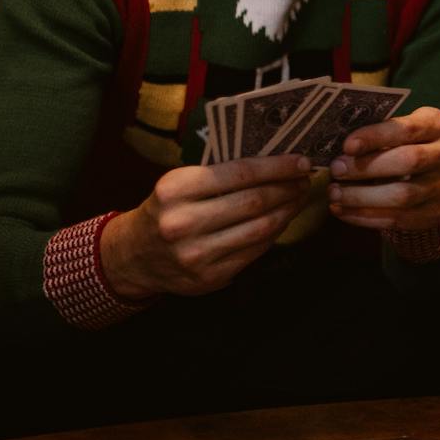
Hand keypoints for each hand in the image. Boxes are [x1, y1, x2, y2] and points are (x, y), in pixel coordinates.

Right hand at [102, 154, 312, 298]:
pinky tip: (281, 221)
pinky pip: (254, 252)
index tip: (301, 161)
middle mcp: (183, 222)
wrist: (133, 255)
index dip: (277, 166)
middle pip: (254, 201)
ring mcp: (195, 254)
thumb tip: (276, 162)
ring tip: (298, 198)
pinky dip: (273, 233)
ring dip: (287, 211)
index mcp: (175, 190)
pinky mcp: (208, 278)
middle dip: (288, 188)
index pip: (240, 173)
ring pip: (259, 228)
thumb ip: (220, 173)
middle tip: (305, 180)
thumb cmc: (166, 209)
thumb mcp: (180, 183)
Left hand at [326, 106, 439, 232]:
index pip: (408, 129)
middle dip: (367, 167)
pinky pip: (397, 219)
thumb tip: (336, 147)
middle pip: (408, 161)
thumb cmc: (403, 145)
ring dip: (362, 196)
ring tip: (334, 194)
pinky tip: (342, 211)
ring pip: (402, 195)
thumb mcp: (397, 132)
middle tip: (336, 170)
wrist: (431, 177)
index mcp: (437, 125)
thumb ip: (375, 136)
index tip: (347, 145)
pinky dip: (364, 216)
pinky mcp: (434, 213)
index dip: (376, 136)